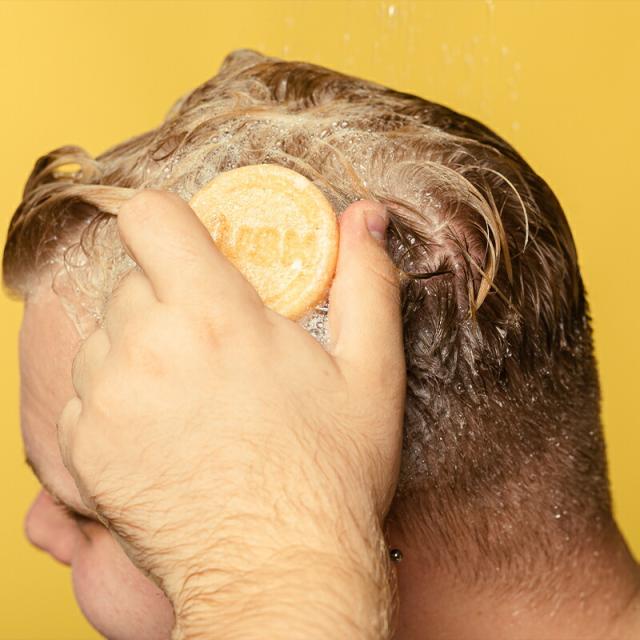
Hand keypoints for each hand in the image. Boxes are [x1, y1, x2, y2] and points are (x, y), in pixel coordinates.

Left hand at [57, 189, 405, 638]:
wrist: (276, 569)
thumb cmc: (328, 473)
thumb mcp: (370, 371)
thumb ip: (365, 282)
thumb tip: (365, 215)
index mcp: (215, 315)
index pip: (149, 218)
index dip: (170, 224)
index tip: (196, 251)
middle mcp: (147, 347)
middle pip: (130, 278)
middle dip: (167, 295)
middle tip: (212, 338)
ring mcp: (107, 398)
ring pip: (103, 334)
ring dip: (139, 345)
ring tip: (190, 389)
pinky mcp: (84, 446)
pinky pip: (85, 390)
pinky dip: (116, 396)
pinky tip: (164, 428)